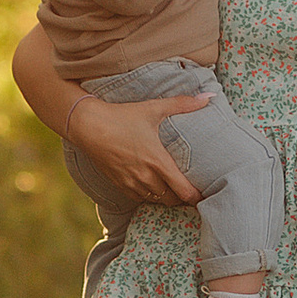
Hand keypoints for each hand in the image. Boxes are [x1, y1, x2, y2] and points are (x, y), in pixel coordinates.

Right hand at [66, 89, 209, 199]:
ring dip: (167, 197)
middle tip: (191, 190)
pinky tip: (154, 185)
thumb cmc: (122, 116)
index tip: (205, 194)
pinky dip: (150, 195)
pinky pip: (140, 198)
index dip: (197, 197)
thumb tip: (208, 97)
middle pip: (172, 200)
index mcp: (158, 162)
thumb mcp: (153, 108)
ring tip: (174, 189)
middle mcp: (146, 177)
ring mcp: (132, 183)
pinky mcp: (120, 184)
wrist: (89, 125)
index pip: (184, 192)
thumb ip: (183, 104)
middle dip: (183, 197)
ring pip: (156, 200)